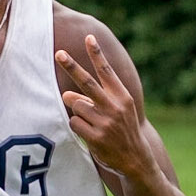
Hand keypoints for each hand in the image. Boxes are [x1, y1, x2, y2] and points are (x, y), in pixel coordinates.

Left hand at [56, 35, 153, 178]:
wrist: (135, 158)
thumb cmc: (122, 129)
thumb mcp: (115, 111)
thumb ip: (91, 100)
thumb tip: (66, 94)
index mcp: (122, 96)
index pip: (106, 71)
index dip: (96, 54)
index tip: (88, 37)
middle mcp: (114, 107)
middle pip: (87, 82)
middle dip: (72, 66)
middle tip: (59, 53)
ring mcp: (105, 123)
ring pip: (76, 105)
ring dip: (77, 110)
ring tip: (90, 120)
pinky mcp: (96, 138)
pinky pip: (74, 123)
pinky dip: (77, 125)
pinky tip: (88, 132)